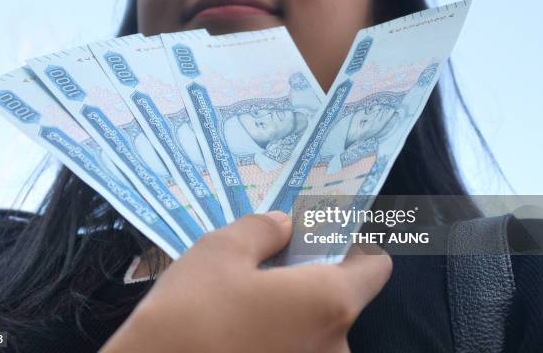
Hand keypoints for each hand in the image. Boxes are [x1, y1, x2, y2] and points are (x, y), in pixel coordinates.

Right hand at [101, 212, 391, 352]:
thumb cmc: (192, 310)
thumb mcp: (222, 249)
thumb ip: (265, 229)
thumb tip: (286, 226)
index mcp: (330, 302)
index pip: (375, 267)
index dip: (351, 247)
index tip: (316, 241)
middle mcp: (335, 347)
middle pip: (340, 300)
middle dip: (309, 280)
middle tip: (263, 268)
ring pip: (314, 330)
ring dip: (290, 313)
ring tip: (241, 305)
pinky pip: (295, 351)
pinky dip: (277, 338)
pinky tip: (236, 333)